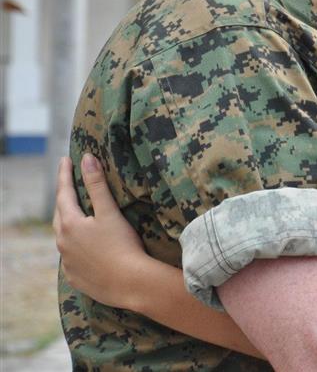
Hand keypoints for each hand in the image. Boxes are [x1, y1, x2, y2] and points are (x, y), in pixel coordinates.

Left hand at [53, 154, 149, 309]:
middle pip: (59, 215)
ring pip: (64, 238)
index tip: (65, 159)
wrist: (130, 283)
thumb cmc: (122, 245)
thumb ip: (97, 185)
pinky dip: (75, 248)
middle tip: (68, 187)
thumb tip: (87, 158)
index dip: (65, 175)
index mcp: (70, 224)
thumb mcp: (110, 212)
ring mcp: (67, 262)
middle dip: (63, 199)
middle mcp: (63, 243)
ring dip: (68, 225)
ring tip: (76, 217)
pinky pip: (71, 258)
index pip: (63, 193)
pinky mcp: (75, 277)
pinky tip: (85, 249)